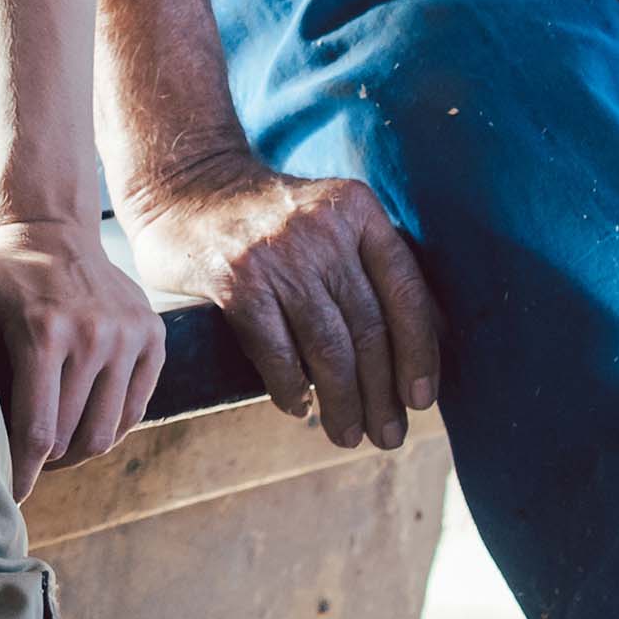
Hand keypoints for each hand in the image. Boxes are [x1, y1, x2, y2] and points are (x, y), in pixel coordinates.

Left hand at [0, 216, 166, 495]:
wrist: (51, 229)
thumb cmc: (2, 281)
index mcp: (43, 332)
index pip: (37, 431)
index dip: (23, 475)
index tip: (10, 498)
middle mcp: (92, 334)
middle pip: (72, 437)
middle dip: (46, 463)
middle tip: (28, 467)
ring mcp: (127, 334)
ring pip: (107, 430)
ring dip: (79, 450)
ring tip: (55, 448)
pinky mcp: (152, 335)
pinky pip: (134, 408)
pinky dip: (109, 425)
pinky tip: (83, 421)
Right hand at [123, 150, 442, 449]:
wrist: (184, 184)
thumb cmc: (268, 216)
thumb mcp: (329, 217)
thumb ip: (373, 264)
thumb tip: (434, 337)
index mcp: (355, 209)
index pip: (405, 290)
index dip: (420, 351)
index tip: (421, 399)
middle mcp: (320, 227)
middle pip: (368, 327)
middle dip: (382, 393)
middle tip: (389, 435)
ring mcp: (276, 254)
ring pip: (328, 348)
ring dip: (343, 403)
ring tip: (348, 435)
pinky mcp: (235, 280)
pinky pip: (277, 352)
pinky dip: (291, 388)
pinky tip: (299, 407)